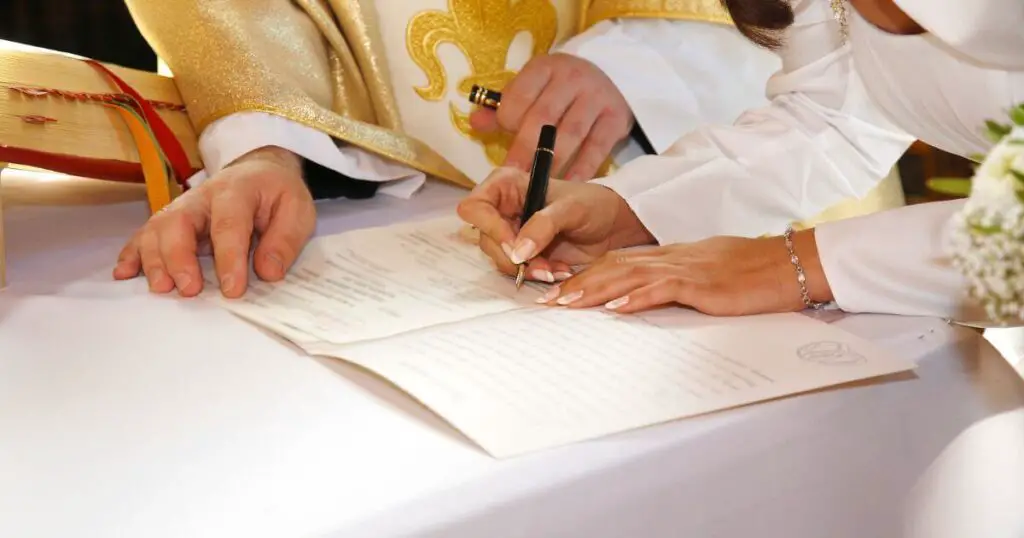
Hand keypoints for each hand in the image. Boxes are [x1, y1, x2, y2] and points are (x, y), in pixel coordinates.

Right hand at [113, 146, 315, 297]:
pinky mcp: (170, 218)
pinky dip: (132, 253)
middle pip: (179, 222)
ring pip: (157, 228)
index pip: (229, 225)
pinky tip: (124, 273)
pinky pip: (145, 233)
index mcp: (237, 191)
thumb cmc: (277, 194)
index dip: (228, 259)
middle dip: (179, 258)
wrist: (258, 170)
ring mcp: (181, 207)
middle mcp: (202, 197)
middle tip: (188, 290)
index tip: (232, 290)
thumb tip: (268, 272)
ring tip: (160, 288)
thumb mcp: (298, 210)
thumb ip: (285, 240)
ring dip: (153, 259)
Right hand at [456, 166, 653, 282]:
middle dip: (512, 257)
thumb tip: (517, 252)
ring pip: (499, 258)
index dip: (489, 228)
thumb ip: (543, 225)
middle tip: (541, 265)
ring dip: (526, 269)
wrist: (614, 227)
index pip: (474, 207)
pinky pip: (516, 270)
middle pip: (485, 239)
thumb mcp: (571, 209)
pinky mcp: (522, 254)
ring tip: (556, 269)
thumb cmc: (594, 205)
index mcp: (506, 186)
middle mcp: (502, 209)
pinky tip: (558, 270)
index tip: (515, 247)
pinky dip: (535, 274)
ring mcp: (511, 233)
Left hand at [469, 53, 632, 180]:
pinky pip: (597, 148)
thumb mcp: (534, 87)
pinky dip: (582, 169)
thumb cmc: (562, 88)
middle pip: (543, 118)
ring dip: (551, 163)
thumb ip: (504, 106)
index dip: (508, 122)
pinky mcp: (616, 118)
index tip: (504, 141)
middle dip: (526, 151)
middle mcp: (572, 79)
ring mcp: (597, 97)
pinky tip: (569, 186)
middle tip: (513, 177)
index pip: (520, 96)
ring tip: (537, 187)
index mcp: (545, 67)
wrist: (614, 79)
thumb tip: (475, 123)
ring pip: (570, 134)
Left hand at [535, 231, 833, 315]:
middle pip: (613, 266)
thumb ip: (676, 283)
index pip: (618, 262)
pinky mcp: (702, 284)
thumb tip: (647, 297)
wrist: (789, 264)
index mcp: (670, 256)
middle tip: (546, 302)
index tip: (559, 292)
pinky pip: (663, 288)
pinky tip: (615, 306)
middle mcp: (671, 258)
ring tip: (566, 304)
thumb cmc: (751, 273)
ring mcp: (686, 268)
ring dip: (594, 290)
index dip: (585, 276)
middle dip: (577, 284)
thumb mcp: (706, 275)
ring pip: (629, 275)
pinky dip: (636, 297)